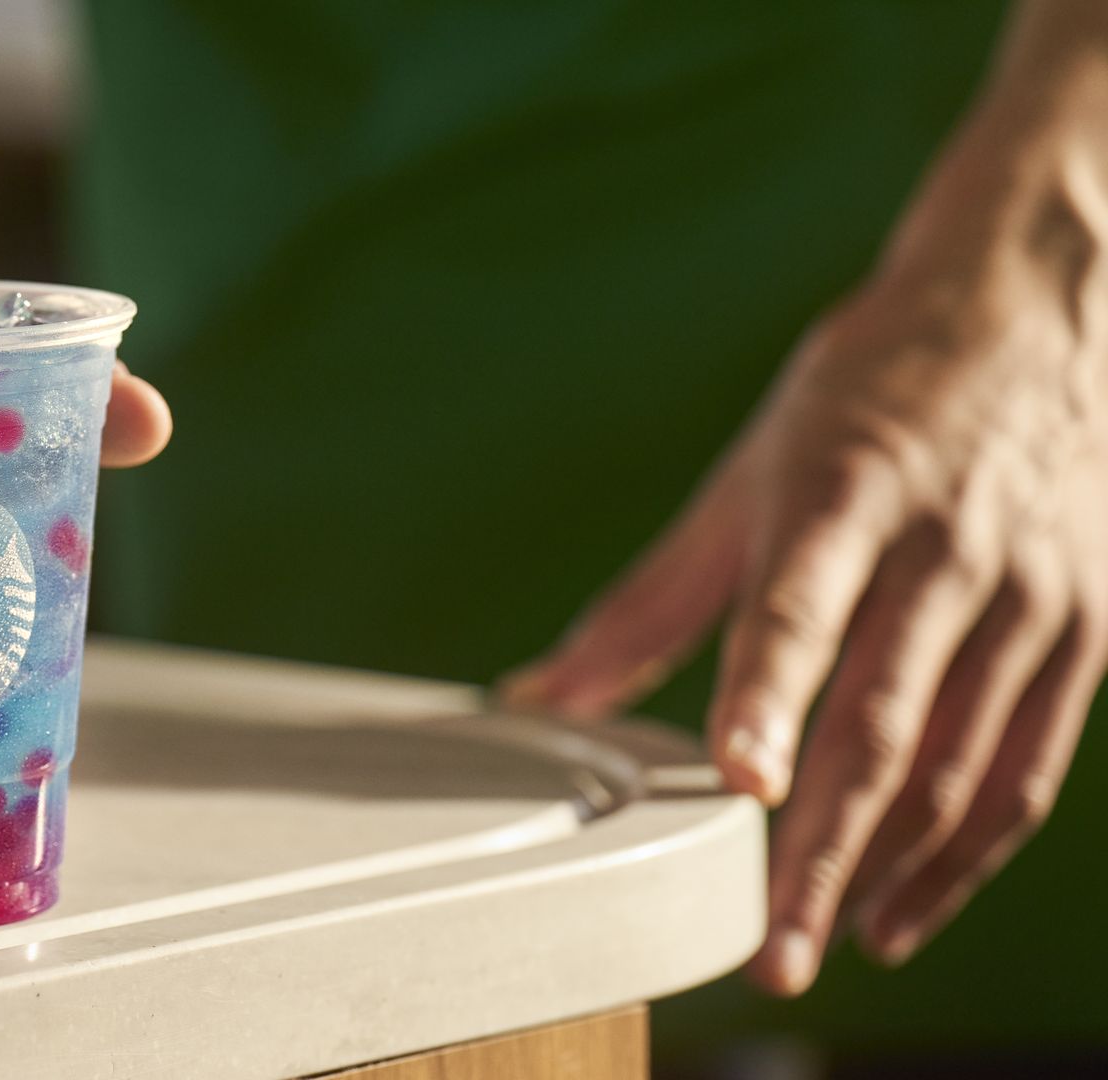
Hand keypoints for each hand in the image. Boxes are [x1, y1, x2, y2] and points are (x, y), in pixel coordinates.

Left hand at [500, 118, 1107, 993]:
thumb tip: (543, 693)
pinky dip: (963, 853)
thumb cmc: (866, 397)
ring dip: (888, 868)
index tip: (741, 777)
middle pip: (882, 721)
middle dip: (822, 845)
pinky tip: (901, 907)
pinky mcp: (1085, 632)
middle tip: (770, 948)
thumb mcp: (748, 476)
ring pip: (959, 764)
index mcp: (843, 495)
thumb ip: (652, 600)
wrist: (1036, 311)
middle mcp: (944, 551)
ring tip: (821, 942)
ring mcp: (1027, 597)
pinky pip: (1026, 772)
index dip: (767, 697)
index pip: (799, 609)